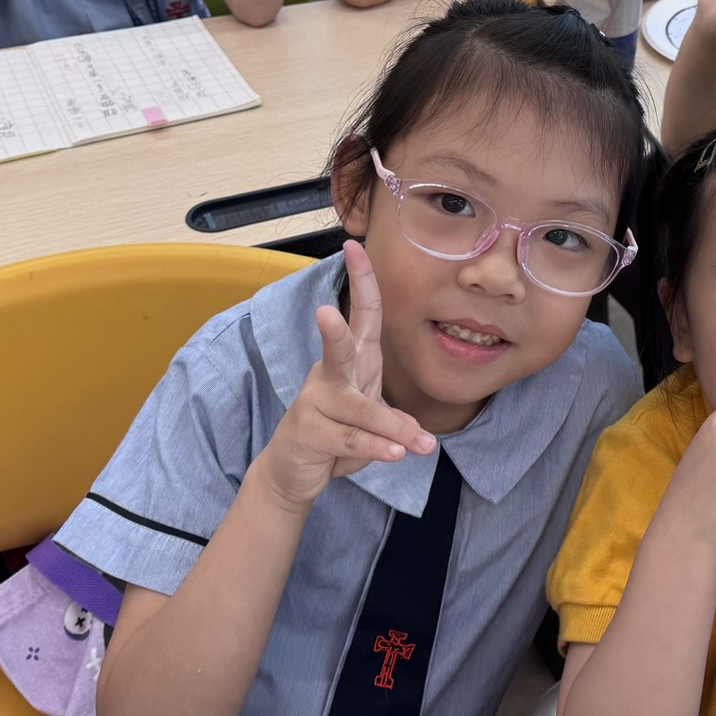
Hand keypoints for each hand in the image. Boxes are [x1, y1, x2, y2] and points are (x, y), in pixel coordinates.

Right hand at [256, 241, 436, 513]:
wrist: (294, 469)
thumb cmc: (338, 429)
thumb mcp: (370, 414)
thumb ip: (394, 419)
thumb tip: (419, 435)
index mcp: (353, 359)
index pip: (361, 314)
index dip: (360, 280)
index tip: (354, 245)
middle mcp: (330, 374)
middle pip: (336, 349)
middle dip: (333, 332)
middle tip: (325, 313)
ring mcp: (316, 403)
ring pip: (359, 410)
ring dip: (392, 428)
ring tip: (422, 444)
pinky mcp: (308, 433)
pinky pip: (350, 440)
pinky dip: (376, 448)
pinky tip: (396, 454)